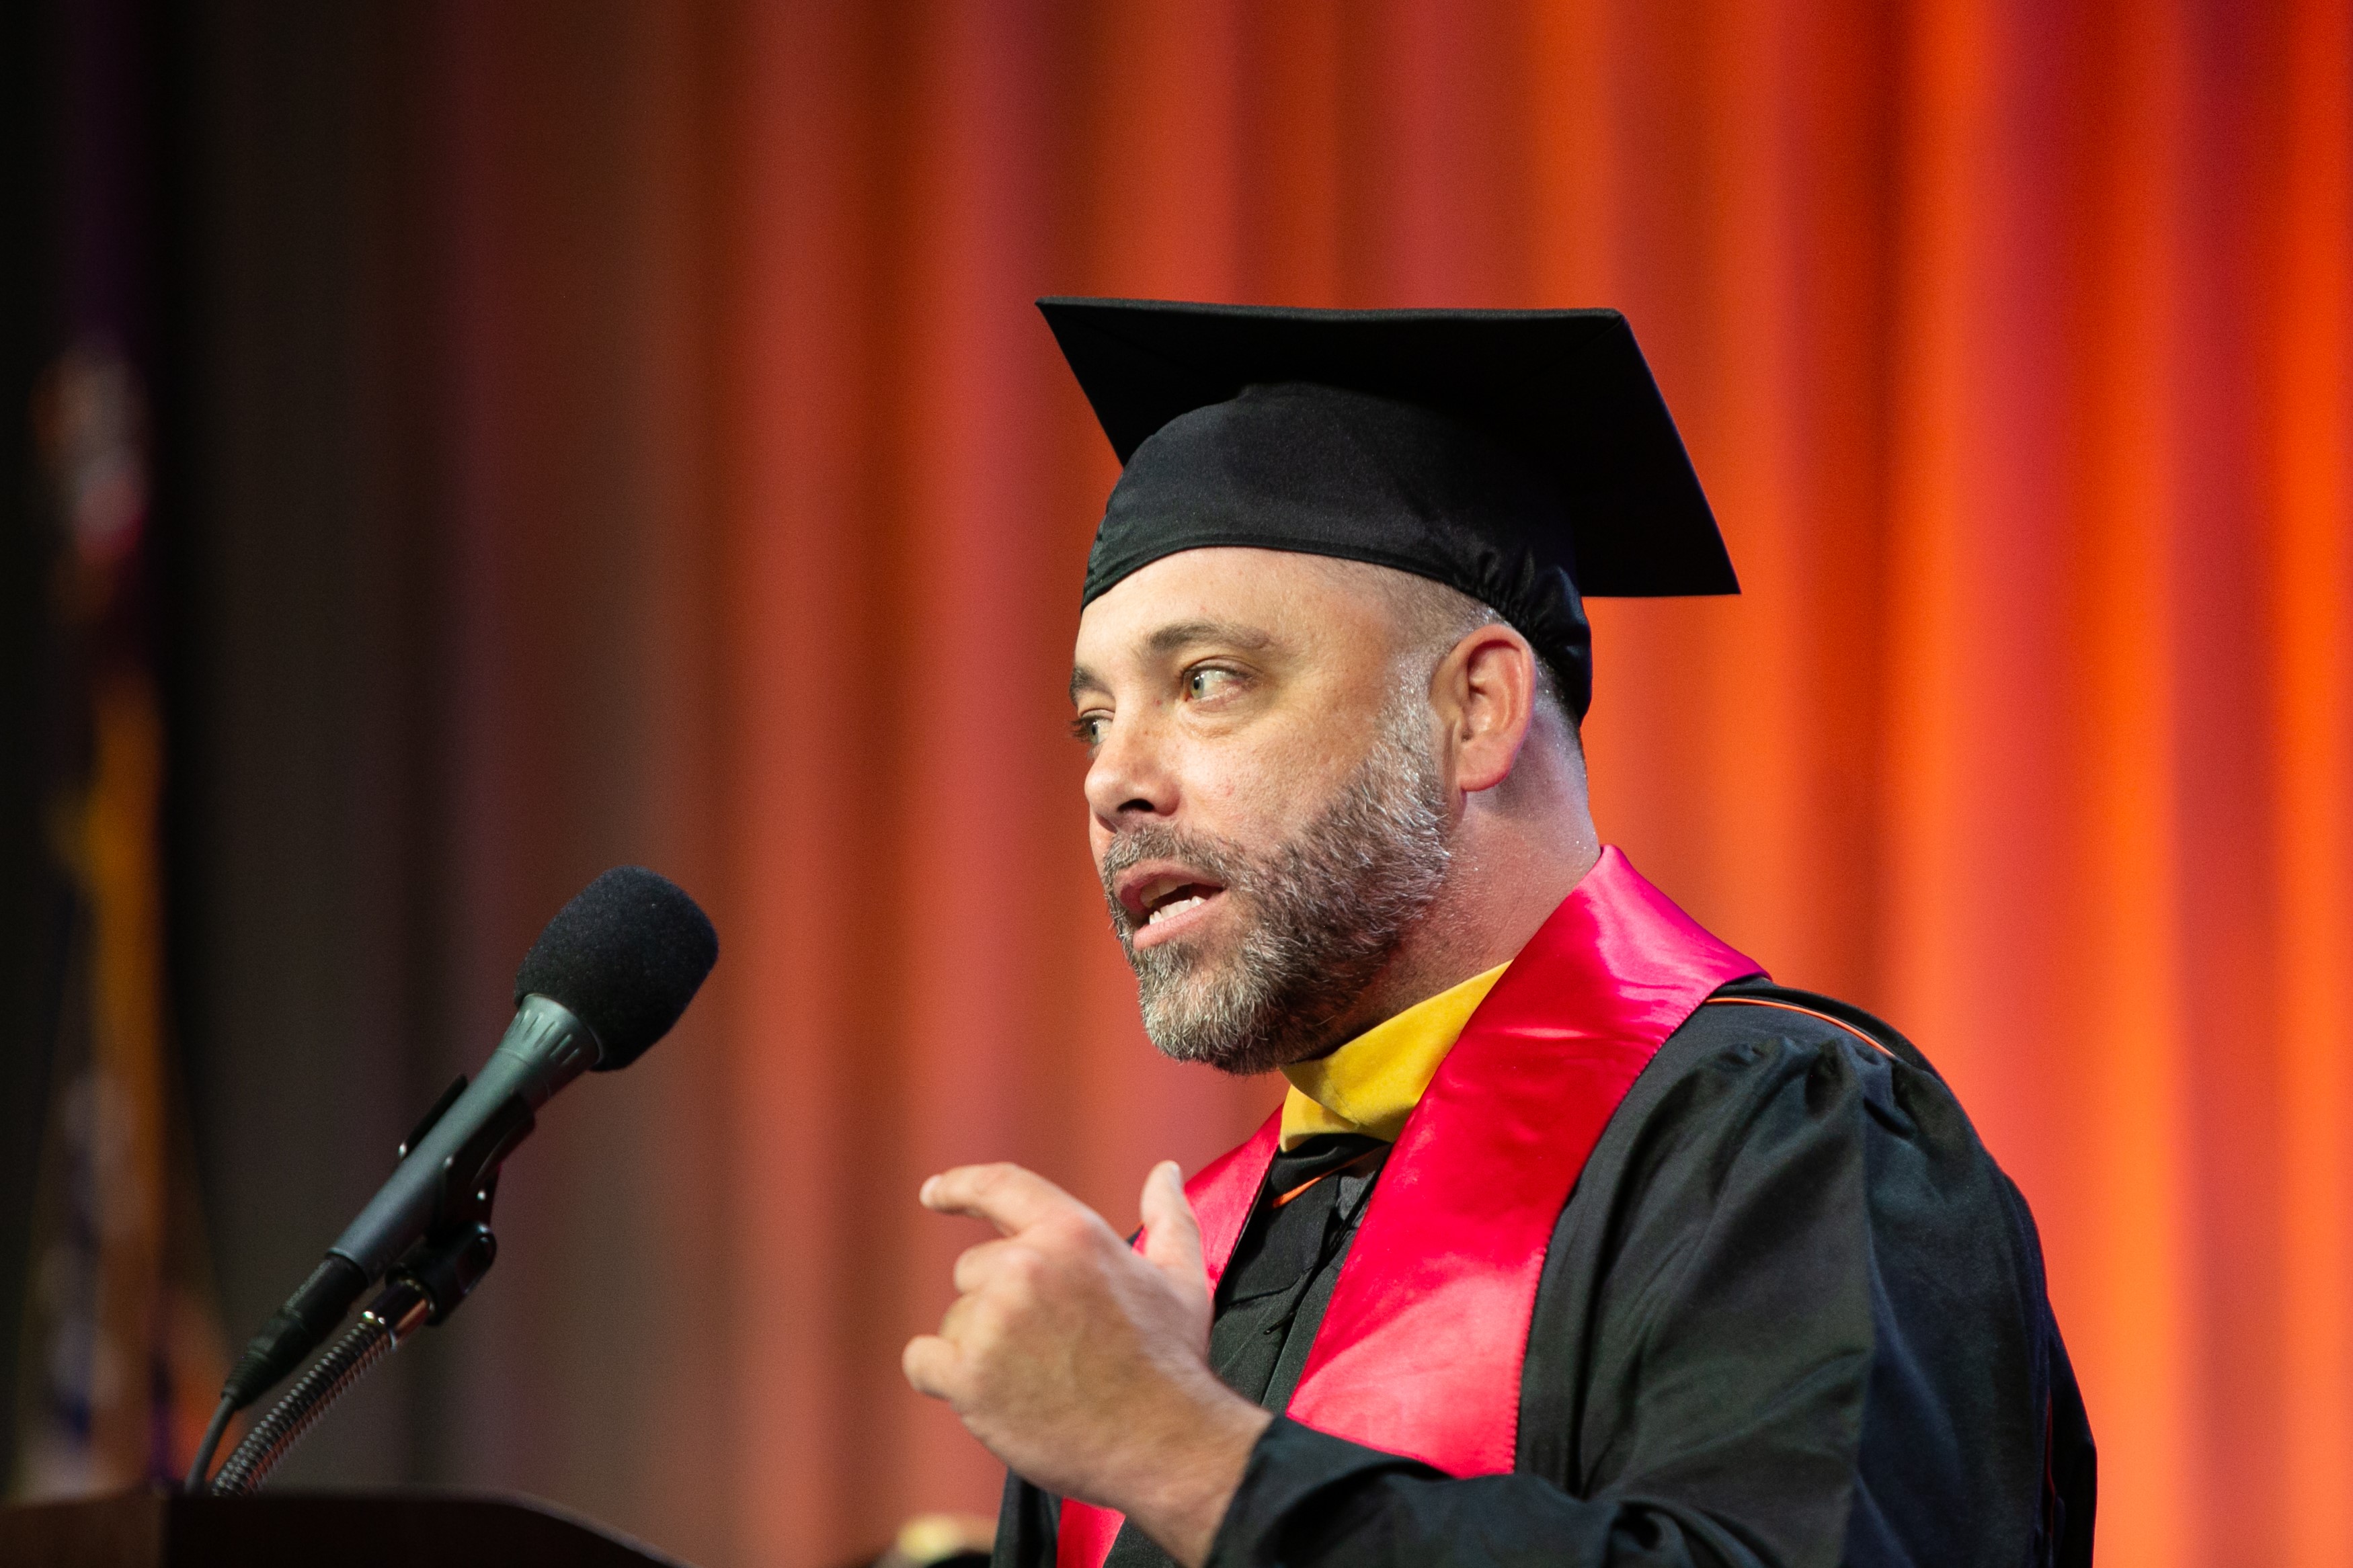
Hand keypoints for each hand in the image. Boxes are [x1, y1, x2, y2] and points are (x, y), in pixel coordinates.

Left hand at [903, 1160, 1271, 1567]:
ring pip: (955, 1321)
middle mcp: (1026, 1266)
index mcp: (1071, 1233)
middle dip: (1001, 1306)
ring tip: (1037, 1379)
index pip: (999, 1187)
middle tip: (1050, 1348)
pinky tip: (987, 1394)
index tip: (934, 1193)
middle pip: (973, 1271)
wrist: (1165, 1444)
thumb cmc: (1171, 1363)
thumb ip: (1168, 1216)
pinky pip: (922, 1361)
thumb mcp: (1181, 1277)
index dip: (960, 1186)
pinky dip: (942, 1377)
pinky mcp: (968, 1376)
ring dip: (981, 1348)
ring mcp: (994, 1321)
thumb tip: (1165, 1173)